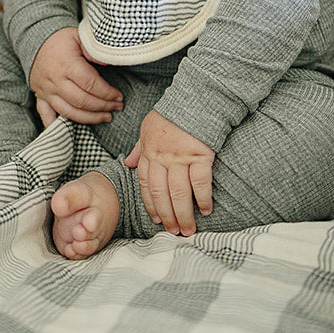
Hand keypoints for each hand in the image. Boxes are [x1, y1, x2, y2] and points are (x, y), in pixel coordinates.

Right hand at [29, 27, 122, 127]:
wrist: (35, 41)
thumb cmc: (62, 40)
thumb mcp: (79, 36)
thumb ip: (94, 50)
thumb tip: (108, 62)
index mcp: (66, 64)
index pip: (91, 84)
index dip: (107, 93)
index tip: (119, 96)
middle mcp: (55, 80)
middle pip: (82, 101)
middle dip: (102, 107)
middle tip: (117, 107)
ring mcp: (46, 91)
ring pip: (68, 112)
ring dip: (89, 118)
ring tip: (105, 117)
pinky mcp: (40, 97)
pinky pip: (47, 116)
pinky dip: (58, 126)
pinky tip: (72, 130)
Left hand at [125, 110, 213, 235]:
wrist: (195, 99)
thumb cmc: (171, 114)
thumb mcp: (147, 128)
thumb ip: (138, 148)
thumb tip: (127, 163)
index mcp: (149, 152)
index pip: (146, 185)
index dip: (151, 205)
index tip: (157, 220)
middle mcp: (162, 158)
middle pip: (162, 194)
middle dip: (168, 217)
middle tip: (174, 232)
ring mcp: (181, 157)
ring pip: (179, 193)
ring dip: (184, 215)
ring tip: (188, 229)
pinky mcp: (200, 155)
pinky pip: (200, 182)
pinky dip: (203, 198)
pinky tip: (206, 210)